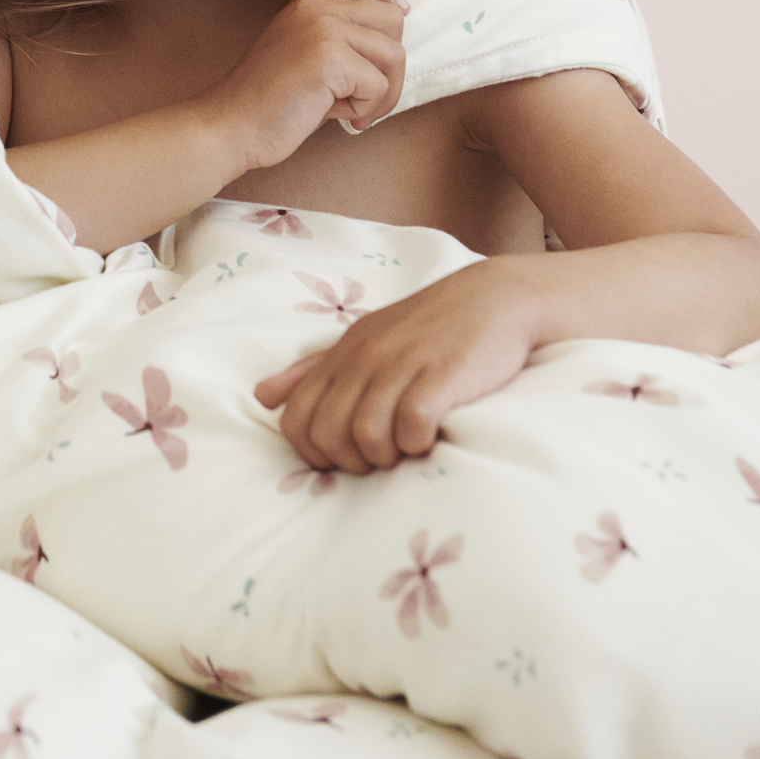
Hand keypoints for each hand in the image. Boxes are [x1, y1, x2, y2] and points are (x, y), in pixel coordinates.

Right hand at [203, 0, 407, 173]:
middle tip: (362, 90)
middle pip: (392, 17)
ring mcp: (323, 31)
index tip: (383, 16)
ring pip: (394, 54)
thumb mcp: (304, 53)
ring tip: (352, 108)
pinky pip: (379, 85)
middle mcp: (316, 8)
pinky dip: (367, 109)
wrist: (232, 126)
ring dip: (382, 93)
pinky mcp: (330, 60)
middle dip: (389, 63)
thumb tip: (393, 40)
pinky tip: (338, 116)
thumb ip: (340, 37)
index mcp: (307, 2)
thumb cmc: (271, 101)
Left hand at [253, 259, 538, 471]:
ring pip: (365, 435)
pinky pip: (411, 426)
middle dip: (349, 461)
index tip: (346, 456)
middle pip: (326, 433)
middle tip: (380, 458)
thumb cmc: (428, 325)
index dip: (313, 451)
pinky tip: (432, 438)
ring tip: (406, 450)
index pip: (296, 418)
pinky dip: (418, 445)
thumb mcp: (364, 338)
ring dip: (385, 457)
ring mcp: (402, 364)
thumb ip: (313, 369)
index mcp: (342, 353)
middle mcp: (365, 357)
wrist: (497, 296)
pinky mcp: (441, 375)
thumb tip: (262, 396)